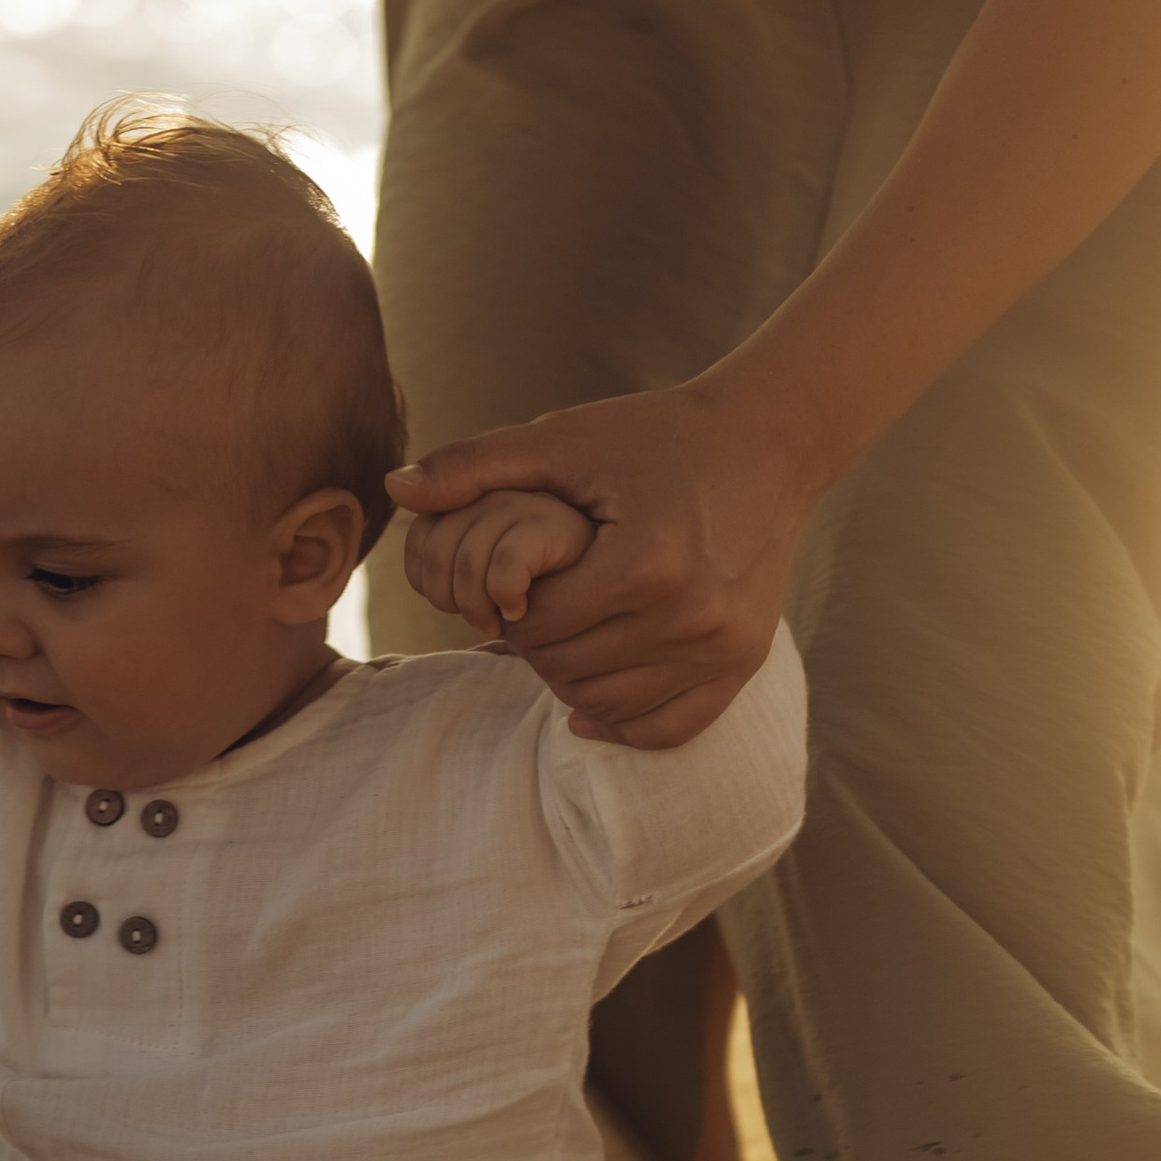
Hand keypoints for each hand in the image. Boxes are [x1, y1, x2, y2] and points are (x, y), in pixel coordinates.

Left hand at [389, 376, 819, 749]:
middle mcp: (690, 616)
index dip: (506, 605)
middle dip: (535, 642)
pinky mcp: (745, 662)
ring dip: (571, 678)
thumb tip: (392, 488)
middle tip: (534, 606)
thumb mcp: (566, 440)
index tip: (513, 579)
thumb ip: (476, 466)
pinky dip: (623, 722)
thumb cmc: (658, 433)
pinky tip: (590, 704)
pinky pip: (669, 727)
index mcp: (645, 564)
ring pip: (607, 704)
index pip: (536, 624)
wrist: (768, 441)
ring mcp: (723, 647)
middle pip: (567, 669)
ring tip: (567, 633)